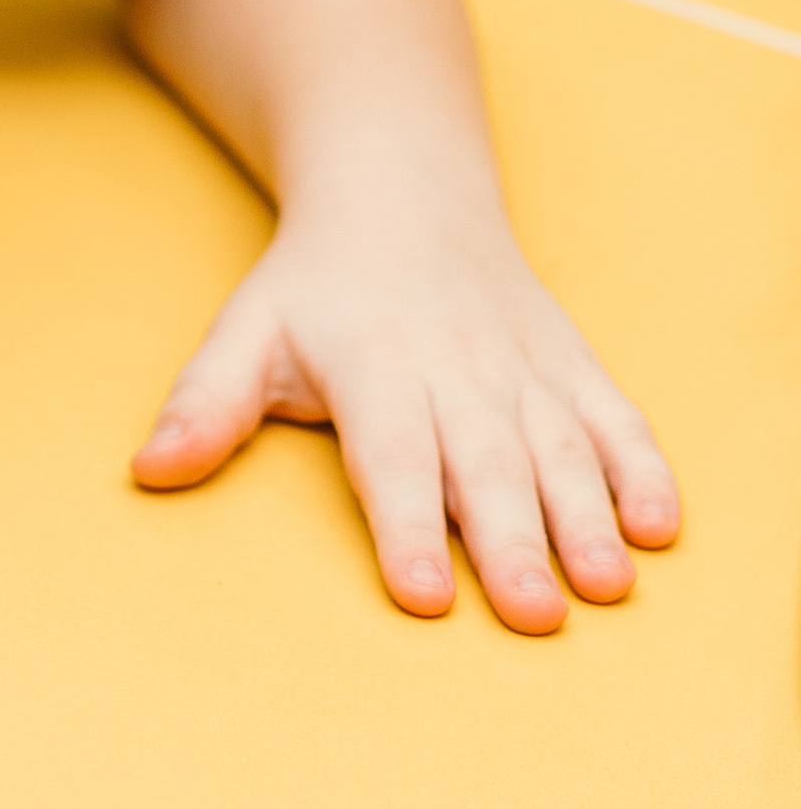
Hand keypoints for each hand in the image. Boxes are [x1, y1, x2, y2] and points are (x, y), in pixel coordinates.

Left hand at [132, 193, 678, 633]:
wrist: (402, 191)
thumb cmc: (316, 286)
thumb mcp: (247, 330)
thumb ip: (207, 403)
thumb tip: (148, 471)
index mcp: (371, 359)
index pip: (391, 452)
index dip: (405, 524)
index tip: (422, 596)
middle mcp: (456, 362)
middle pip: (486, 460)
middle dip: (514, 539)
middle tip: (535, 617)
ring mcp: (521, 362)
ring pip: (560, 443)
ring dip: (589, 516)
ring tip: (606, 587)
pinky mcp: (569, 362)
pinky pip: (614, 413)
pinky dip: (643, 464)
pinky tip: (661, 525)